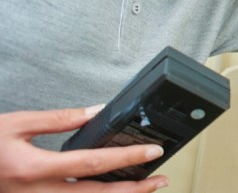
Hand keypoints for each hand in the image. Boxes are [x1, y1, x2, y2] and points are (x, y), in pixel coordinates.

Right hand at [0, 107, 168, 191]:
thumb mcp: (16, 123)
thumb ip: (59, 119)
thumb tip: (95, 112)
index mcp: (35, 169)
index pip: (92, 165)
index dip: (126, 159)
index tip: (152, 151)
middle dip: (134, 190)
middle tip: (161, 179)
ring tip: (146, 187)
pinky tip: (112, 191)